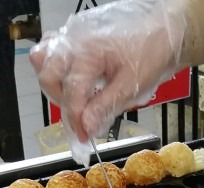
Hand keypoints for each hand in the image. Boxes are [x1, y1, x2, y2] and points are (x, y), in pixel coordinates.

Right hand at [30, 0, 185, 142]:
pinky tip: (70, 80)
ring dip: (54, 84)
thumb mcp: (132, 85)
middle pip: (49, 77)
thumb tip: (87, 126)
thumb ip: (106, 106)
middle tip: (81, 119)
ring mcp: (71, 36)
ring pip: (42, 60)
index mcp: (89, 53)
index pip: (72, 93)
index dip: (76, 120)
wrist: (162, 32)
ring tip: (77, 99)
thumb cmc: (151, 53)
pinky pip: (50, 48)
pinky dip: (53, 65)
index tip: (84, 138)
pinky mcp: (74, 36)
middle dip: (62, 103)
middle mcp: (74, 41)